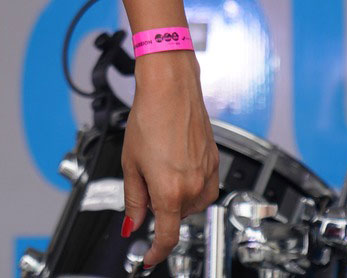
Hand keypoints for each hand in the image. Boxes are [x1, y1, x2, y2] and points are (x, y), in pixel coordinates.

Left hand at [119, 56, 220, 269]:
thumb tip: (131, 222)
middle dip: (160, 207)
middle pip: (176, 217)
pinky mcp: (215, 162)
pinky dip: (189, 184)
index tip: (148, 258)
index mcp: (169, 192)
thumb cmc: (149, 117)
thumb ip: (133, 198)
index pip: (166, 237)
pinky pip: (203, 187)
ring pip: (191, 203)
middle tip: (146, 179)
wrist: (170, 89)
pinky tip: (177, 162)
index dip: (155, 252)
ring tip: (161, 164)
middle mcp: (193, 187)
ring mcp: (207, 175)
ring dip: (176, 196)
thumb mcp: (131, 163)